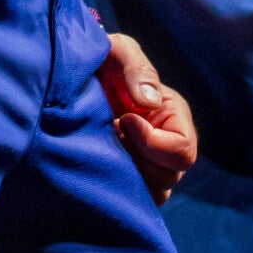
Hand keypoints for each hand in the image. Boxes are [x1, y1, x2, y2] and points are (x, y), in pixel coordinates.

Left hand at [99, 28, 196, 202]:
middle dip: (136, 161)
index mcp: (174, 118)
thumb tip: (148, 103)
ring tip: (99, 148)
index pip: (183, 151)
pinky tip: (92, 162)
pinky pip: (129, 200)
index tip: (123, 121)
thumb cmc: (101, 61)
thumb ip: (137, 70)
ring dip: (123, 176)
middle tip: (107, 135)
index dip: (153, 143)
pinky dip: (111, 188)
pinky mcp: (125, 180)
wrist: (70, 80)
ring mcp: (146, 167)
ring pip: (150, 194)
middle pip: (169, 178)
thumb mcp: (119, 52)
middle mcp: (166, 148)